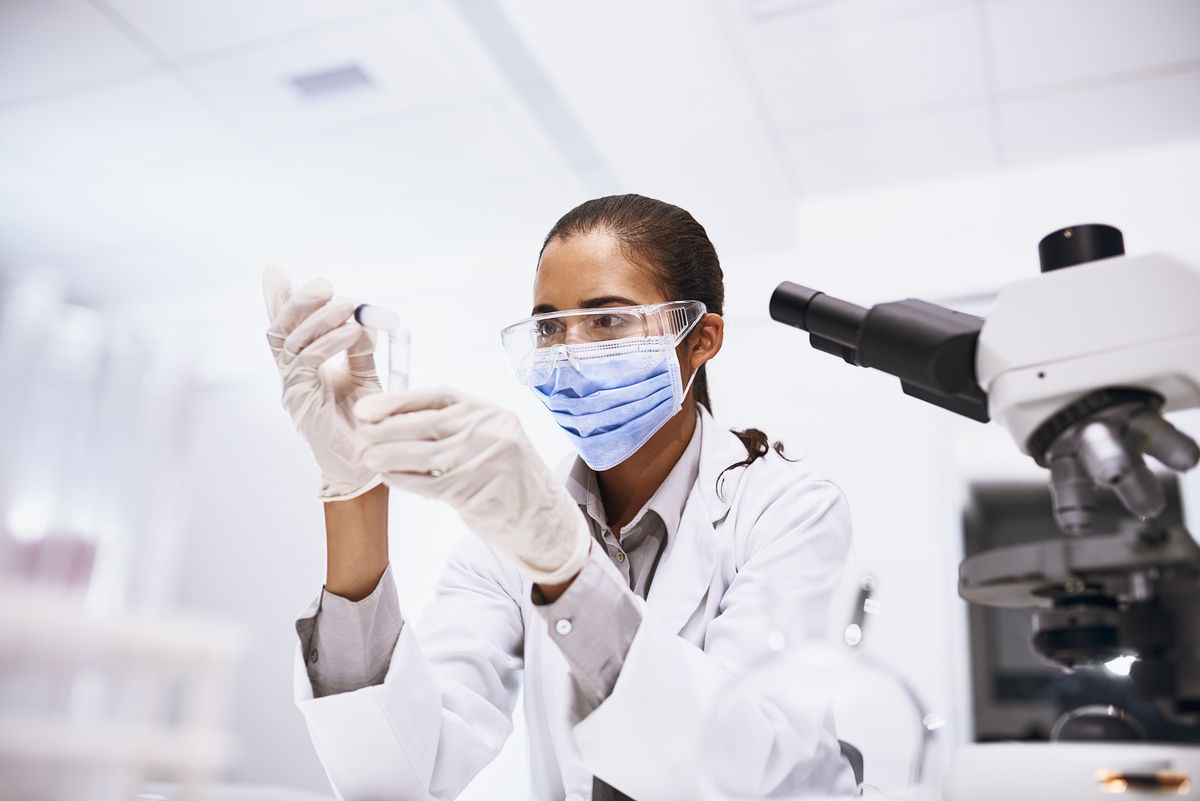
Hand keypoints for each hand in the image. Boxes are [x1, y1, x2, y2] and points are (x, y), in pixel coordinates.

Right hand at [263, 264, 381, 500]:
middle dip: (299, 301)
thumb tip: (363, 317)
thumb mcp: (365, 376)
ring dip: (322, 318)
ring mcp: (291, 387)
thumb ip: (360, 348)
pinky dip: (329, 342)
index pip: (285, 327)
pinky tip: (351, 333)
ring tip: (351, 307)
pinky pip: (306, 361)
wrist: (365, 463)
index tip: (276, 270)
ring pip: (292, 341)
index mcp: (303, 365)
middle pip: (280, 328)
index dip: (277, 298)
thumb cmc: (364, 423)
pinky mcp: (299, 400)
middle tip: (325, 286)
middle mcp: (291, 374)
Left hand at [353, 389, 590, 583]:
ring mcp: (482, 460)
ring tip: (366, 457)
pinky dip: (403, 479)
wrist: (541, 517)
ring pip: (423, 454)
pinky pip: (427, 483)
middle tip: (360, 432)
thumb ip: (456, 427)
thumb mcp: (491, 438)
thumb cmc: (508, 476)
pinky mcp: (473, 491)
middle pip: (426, 423)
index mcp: (490, 412)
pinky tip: (388, 477)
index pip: (438, 397)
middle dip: (387, 428)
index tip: (368, 407)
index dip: (399, 400)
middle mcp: (489, 431)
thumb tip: (398, 421)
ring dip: (388, 455)